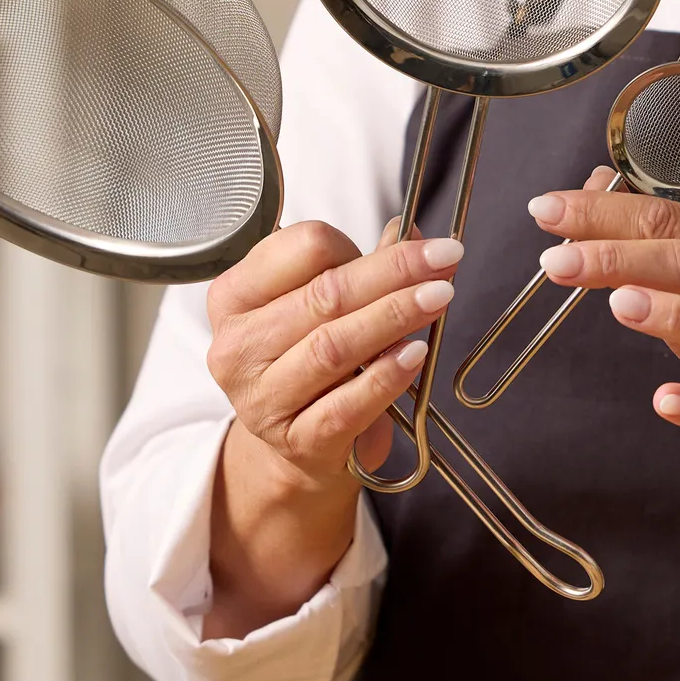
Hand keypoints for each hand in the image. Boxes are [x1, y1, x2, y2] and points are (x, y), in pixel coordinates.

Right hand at [203, 221, 463, 633]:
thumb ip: (363, 268)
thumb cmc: (309, 363)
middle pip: (323, 295)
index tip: (408, 246)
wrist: (298, 447)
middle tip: (444, 259)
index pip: (299, 248)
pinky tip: (415, 354)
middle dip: (393, 273)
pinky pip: (346, 405)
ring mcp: (262, 398)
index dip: (358, 242)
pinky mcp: (295, 441)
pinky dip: (385, 376)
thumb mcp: (322, 308)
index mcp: (235, 296)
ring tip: (439, 297)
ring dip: (394, 317)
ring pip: (333, 346)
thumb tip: (412, 233)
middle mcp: (238, 346)